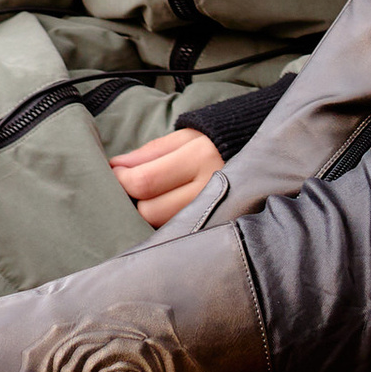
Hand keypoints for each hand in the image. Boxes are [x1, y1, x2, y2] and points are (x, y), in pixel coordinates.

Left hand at [108, 124, 222, 227]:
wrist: (256, 156)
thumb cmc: (213, 144)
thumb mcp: (184, 138)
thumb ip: (149, 152)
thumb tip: (115, 165)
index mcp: (201, 157)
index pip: (145, 182)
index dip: (121, 180)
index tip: (114, 172)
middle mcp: (210, 188)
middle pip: (150, 211)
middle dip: (133, 200)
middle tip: (131, 187)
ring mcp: (215, 212)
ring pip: (161, 226)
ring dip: (147, 213)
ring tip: (150, 198)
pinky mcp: (215, 228)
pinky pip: (177, 233)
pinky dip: (164, 224)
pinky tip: (164, 212)